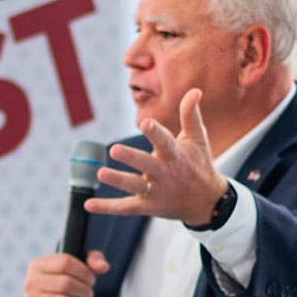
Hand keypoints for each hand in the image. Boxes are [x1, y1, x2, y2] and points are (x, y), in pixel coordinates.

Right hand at [23, 250, 109, 296]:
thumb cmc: (62, 282)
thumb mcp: (75, 267)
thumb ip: (92, 260)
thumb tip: (104, 267)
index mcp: (39, 264)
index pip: (65, 262)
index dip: (84, 271)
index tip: (91, 279)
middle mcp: (31, 281)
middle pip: (66, 283)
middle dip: (84, 291)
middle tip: (90, 295)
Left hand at [85, 89, 229, 225]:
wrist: (207, 202)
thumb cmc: (198, 164)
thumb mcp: (197, 139)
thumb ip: (190, 115)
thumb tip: (194, 89)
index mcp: (175, 155)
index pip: (165, 142)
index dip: (155, 132)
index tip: (145, 122)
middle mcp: (164, 173)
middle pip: (146, 165)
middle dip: (131, 158)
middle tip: (114, 150)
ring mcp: (155, 191)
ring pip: (134, 186)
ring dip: (118, 181)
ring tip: (101, 174)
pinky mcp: (147, 206)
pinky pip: (125, 207)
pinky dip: (107, 207)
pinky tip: (88, 204)